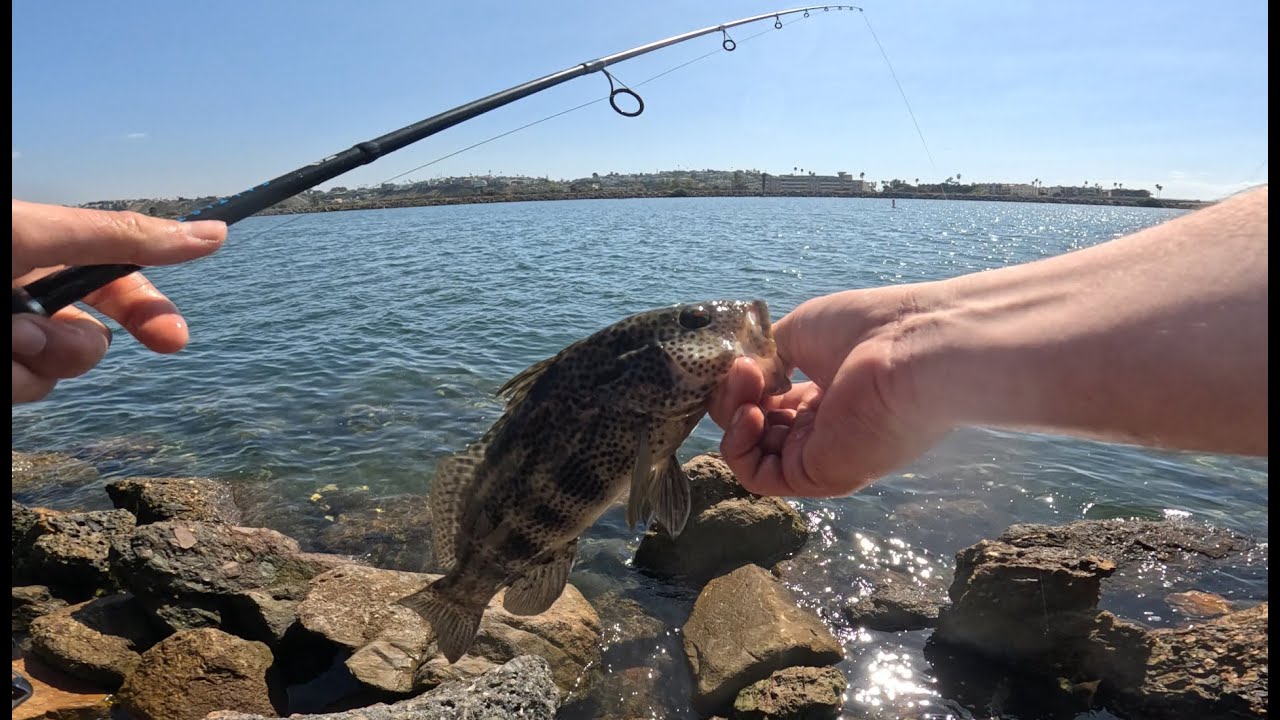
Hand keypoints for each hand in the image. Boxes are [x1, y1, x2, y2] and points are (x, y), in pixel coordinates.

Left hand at [12, 200, 226, 402]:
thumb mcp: (36, 234)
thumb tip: (214, 232)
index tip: (173, 338)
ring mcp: (11, 344)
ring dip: (36, 360)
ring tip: (4, 335)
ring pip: (54, 374)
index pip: (112, 286)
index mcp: (40, 256)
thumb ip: (119, 238)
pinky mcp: (0, 377)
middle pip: (88, 339)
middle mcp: (24, 301)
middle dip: (74, 346)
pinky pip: (23, 393)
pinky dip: (11, 380)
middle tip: (47, 348)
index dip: (146, 309)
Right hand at [709, 286, 945, 496]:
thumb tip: (745, 372)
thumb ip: (767, 354)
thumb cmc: (866, 329)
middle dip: (736, 394)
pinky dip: (739, 448)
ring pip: (753, 453)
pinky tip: (750, 414)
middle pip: (758, 427)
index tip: (744, 356)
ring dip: (733, 415)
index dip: (747, 381)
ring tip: (748, 383)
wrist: (911, 350)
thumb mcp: (801, 330)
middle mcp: (825, 428)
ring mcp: (821, 455)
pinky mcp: (818, 476)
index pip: (772, 401)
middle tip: (744, 368)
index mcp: (828, 393)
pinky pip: (759, 477)